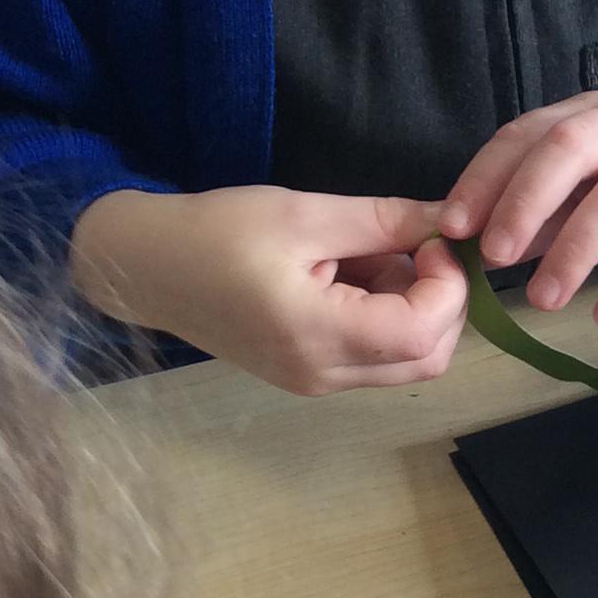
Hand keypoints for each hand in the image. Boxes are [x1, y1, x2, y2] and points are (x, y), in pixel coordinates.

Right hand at [69, 186, 468, 394]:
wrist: (147, 266)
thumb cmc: (217, 232)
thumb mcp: (305, 215)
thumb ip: (385, 222)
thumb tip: (450, 222)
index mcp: (317, 336)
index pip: (424, 333)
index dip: (449, 285)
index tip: (431, 239)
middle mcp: (321, 374)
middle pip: (428, 359)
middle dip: (443, 301)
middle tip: (416, 247)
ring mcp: (314, 382)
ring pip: (406, 361)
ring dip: (414, 308)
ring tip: (372, 255)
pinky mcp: (307, 374)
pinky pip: (373, 357)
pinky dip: (385, 317)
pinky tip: (352, 273)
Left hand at [441, 98, 597, 328]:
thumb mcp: (584, 199)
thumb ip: (533, 216)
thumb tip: (467, 248)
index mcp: (592, 113)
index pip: (528, 133)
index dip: (486, 178)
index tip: (452, 229)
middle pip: (572, 144)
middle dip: (526, 200)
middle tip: (495, 257)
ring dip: (576, 248)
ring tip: (544, 301)